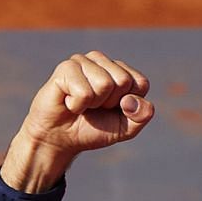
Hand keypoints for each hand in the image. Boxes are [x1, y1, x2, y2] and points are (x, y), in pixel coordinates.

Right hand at [0, 51, 155, 191]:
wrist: (60, 139)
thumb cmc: (93, 129)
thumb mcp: (126, 128)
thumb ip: (141, 115)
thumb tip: (131, 100)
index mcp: (120, 71)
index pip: (141, 83)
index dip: (129, 106)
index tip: (112, 110)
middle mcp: (102, 61)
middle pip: (123, 81)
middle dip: (110, 103)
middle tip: (94, 108)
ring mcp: (82, 61)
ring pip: (105, 84)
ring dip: (93, 104)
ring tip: (81, 104)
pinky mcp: (65, 68)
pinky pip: (85, 92)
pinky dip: (77, 106)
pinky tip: (68, 102)